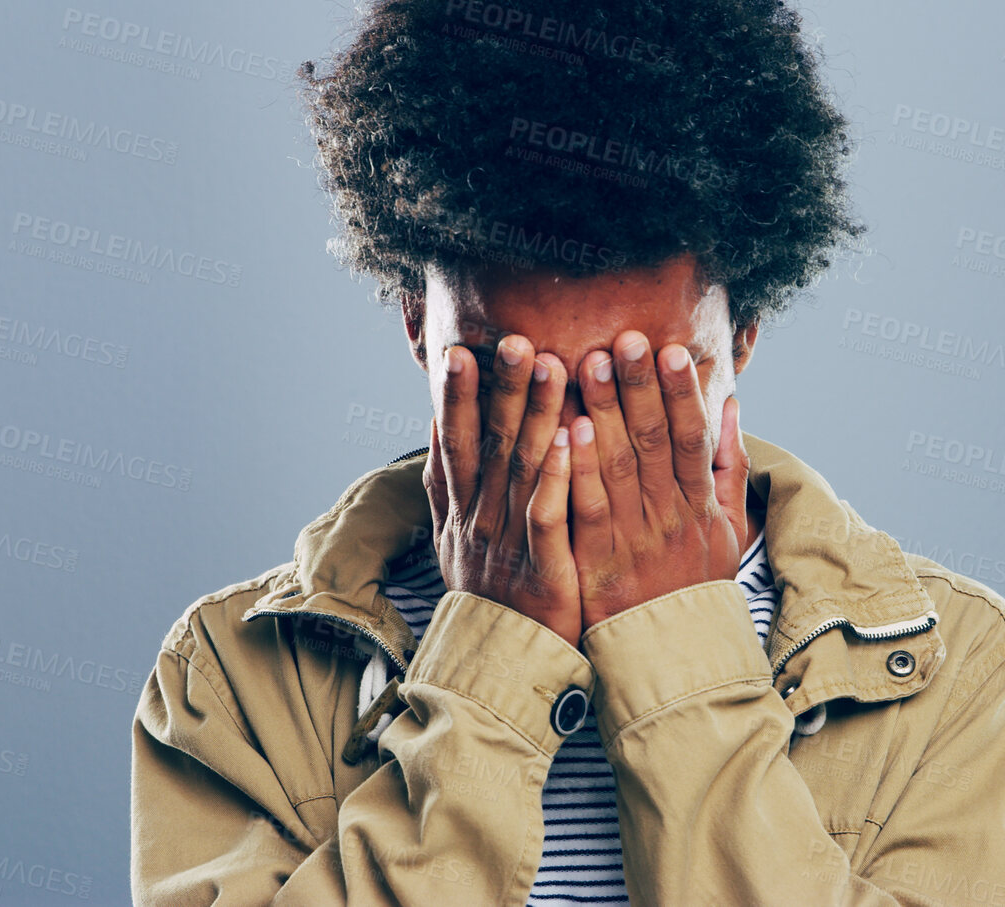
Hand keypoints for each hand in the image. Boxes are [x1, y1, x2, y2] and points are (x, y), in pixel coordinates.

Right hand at [424, 334, 582, 647]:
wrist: (501, 665)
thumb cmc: (487, 592)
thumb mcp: (452, 537)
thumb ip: (445, 482)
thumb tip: (436, 421)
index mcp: (461, 509)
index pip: (456, 441)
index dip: (456, 397)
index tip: (460, 350)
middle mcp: (479, 520)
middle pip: (487, 443)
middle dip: (499, 389)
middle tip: (512, 338)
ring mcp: (509, 543)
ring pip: (520, 467)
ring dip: (534, 413)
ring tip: (548, 364)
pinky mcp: (542, 567)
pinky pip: (547, 513)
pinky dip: (555, 473)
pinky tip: (568, 436)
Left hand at [527, 330, 750, 633]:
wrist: (670, 657)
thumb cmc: (696, 585)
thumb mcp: (728, 529)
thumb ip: (726, 466)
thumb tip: (730, 404)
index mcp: (700, 506)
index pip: (693, 439)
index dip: (683, 394)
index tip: (674, 351)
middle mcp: (668, 518)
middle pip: (654, 443)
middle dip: (639, 388)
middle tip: (625, 339)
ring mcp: (631, 540)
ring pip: (617, 467)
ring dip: (604, 412)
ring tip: (589, 364)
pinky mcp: (596, 561)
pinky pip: (586, 509)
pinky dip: (578, 469)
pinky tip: (566, 429)